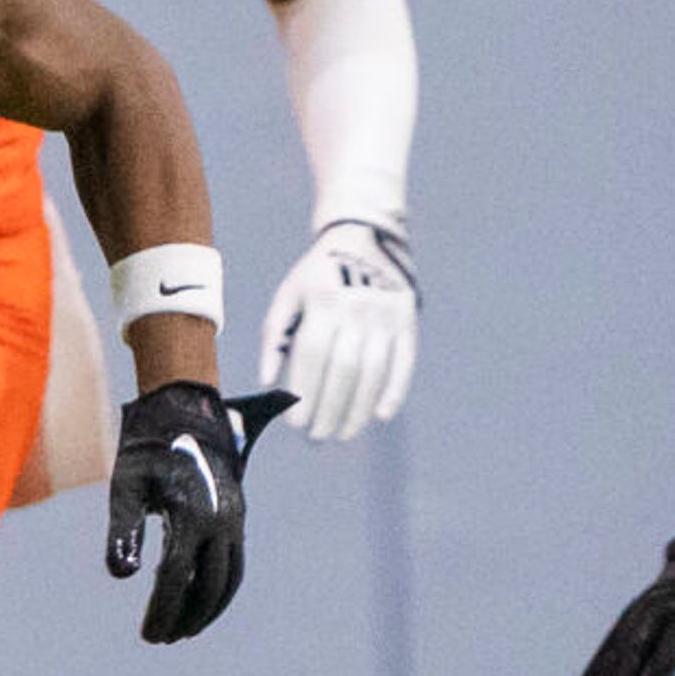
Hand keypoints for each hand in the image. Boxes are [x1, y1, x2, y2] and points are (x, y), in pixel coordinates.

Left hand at [104, 383, 291, 642]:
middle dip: (185, 617)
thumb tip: (122, 575)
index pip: (175, 577)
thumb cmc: (147, 450)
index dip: (161, 610)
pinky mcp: (237, 518)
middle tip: (162, 638)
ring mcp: (234, 521)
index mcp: (191, 514)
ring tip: (183, 631)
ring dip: (208, 610)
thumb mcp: (126, 486)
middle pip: (207, 586)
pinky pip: (235, 564)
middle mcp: (220, 521)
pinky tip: (199, 603)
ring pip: (229, 579)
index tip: (148, 635)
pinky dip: (221, 590)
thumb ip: (124, 531)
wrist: (186, 413)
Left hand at [259, 219, 418, 440]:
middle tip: (317, 437)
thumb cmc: (317, 276)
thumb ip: (274, 337)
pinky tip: (380, 415)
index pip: (312, 357)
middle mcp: (357, 309)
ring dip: (358, 410)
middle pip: (343, 370)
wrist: (363, 238)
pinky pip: (404, 362)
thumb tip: (267, 381)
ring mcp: (385, 315)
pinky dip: (394, 391)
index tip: (296, 424)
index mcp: (323, 302)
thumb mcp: (289, 296)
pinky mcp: (407, 320)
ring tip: (343, 433)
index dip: (304, 394)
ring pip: (373, 372)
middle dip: (329, 410)